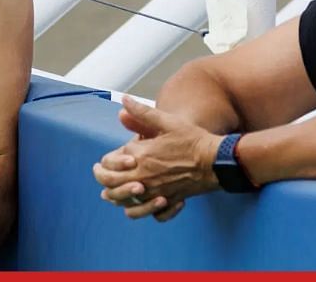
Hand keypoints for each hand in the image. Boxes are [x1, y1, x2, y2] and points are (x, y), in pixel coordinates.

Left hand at [93, 96, 222, 220]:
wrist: (215, 160)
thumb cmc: (192, 139)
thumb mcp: (166, 122)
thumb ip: (142, 114)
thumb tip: (124, 101)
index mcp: (139, 157)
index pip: (107, 165)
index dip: (102, 164)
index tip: (100, 163)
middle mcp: (143, 177)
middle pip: (111, 187)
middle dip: (103, 182)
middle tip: (100, 177)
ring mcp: (155, 192)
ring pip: (126, 205)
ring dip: (118, 199)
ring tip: (114, 194)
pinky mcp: (169, 201)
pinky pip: (151, 214)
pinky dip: (145, 211)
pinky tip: (143, 203)